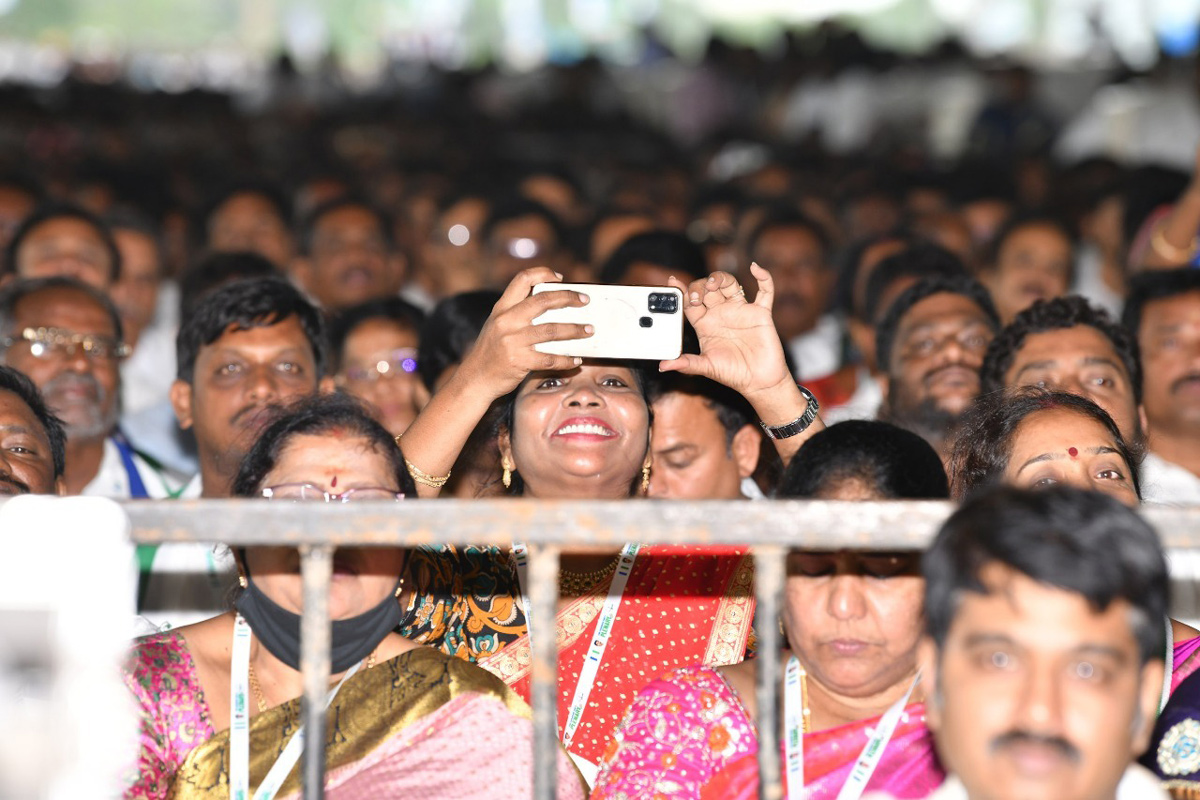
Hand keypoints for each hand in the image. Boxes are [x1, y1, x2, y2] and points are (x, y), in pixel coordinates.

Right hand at [455, 267, 592, 398]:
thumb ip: (518, 313)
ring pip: (552, 330)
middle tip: (585, 301)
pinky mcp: (519, 361)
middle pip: (543, 300)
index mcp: (501, 308)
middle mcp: (506, 321)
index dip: (544, 274)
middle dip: (568, 298)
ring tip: (589, 330)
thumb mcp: (498, 324)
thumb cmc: (491, 351)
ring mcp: (512, 341)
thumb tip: (553, 306)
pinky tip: (576, 359)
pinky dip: (566, 359)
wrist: (476, 379)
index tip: (561, 278)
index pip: (522, 279)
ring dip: (575, 330)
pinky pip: (550, 358)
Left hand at [660, 264, 792, 399]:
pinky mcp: (760, 313)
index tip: (671, 281)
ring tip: (714, 283)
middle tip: (698, 296)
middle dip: (700, 286)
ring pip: (729, 284)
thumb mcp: (706, 368)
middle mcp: (721, 314)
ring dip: (721, 278)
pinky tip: (754, 268)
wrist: (759, 382)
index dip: (681, 291)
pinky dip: (763, 277)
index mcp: (705, 324)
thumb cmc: (732, 374)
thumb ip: (686, 363)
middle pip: (707, 289)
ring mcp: (740, 311)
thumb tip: (663, 366)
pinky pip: (765, 290)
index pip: (689, 303)